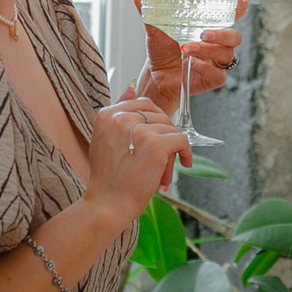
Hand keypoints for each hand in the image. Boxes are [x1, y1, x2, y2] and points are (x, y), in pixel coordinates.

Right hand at [84, 96, 191, 223]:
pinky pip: (181, 140)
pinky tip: (183, 163)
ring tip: (164, 168)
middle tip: (162, 157)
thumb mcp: (106, 140)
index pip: (141, 103)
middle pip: (159, 114)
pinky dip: (186, 152)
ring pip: (171, 128)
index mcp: (106, 114)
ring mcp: (138, 130)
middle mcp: (120, 118)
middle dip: (164, 133)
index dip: (154, 120)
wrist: (107, 204)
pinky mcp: (155, 144)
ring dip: (173, 148)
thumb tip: (132, 87)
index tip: (155, 138)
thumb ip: (119, 113)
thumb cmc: (109, 177)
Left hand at [132, 0, 246, 112]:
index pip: (231, 15)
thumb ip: (147, 9)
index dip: (239, 7)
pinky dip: (204, 68)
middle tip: (204, 34)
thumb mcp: (153, 27)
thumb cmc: (160, 51)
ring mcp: (217, 62)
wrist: (155, 77)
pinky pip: (219, 74)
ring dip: (208, 50)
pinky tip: (191, 66)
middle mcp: (217, 44)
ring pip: (227, 54)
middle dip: (223, 33)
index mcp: (209, 27)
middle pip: (235, 36)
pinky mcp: (214, 79)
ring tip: (186, 48)